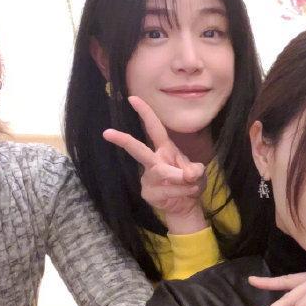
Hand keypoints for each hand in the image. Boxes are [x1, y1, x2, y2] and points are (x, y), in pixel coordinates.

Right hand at [102, 96, 206, 233]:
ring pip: (163, 173)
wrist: (186, 206)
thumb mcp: (198, 173)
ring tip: (192, 183)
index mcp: (164, 149)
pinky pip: (168, 190)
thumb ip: (196, 170)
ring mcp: (148, 178)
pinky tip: (186, 194)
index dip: (145, 113)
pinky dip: (182, 192)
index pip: (153, 128)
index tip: (132, 98)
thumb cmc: (190, 183)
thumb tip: (190, 174)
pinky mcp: (148, 193)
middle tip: (107, 133)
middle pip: (138, 149)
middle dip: (125, 141)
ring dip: (181, 179)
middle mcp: (153, 161)